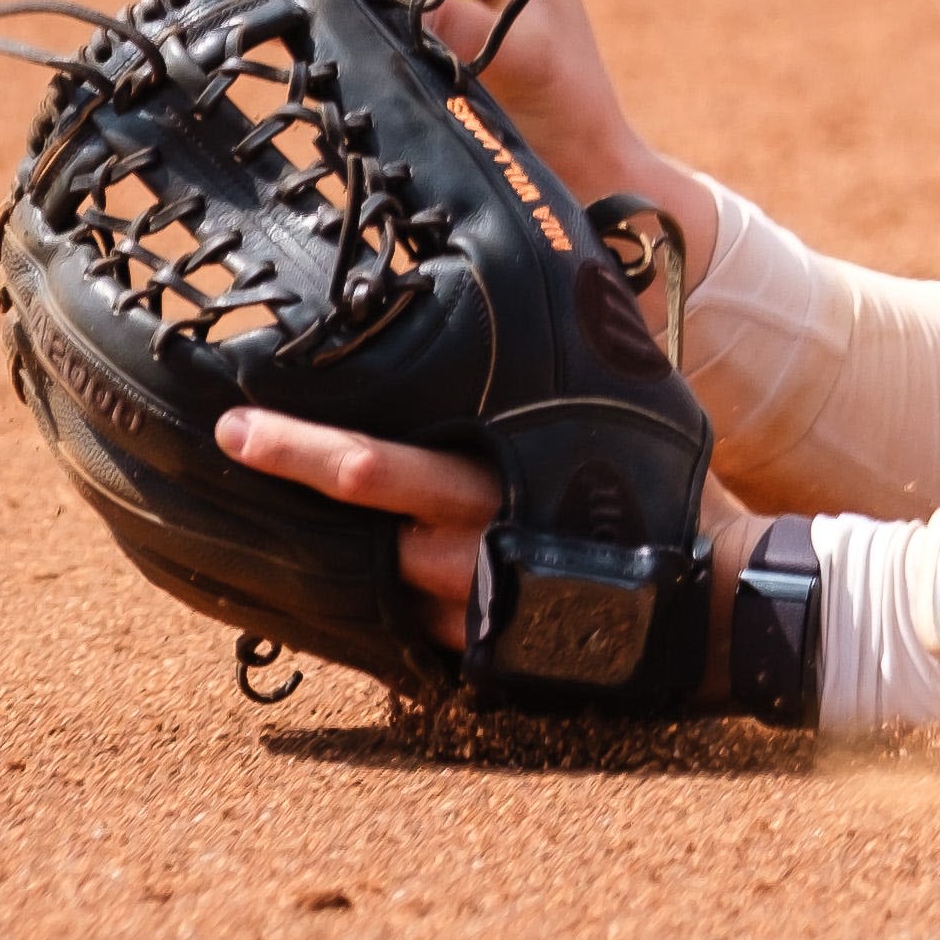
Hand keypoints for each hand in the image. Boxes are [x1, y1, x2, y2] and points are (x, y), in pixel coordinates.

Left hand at [215, 411, 766, 664]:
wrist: (709, 608)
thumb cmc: (665, 498)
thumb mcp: (614, 423)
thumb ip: (556, 385)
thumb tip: (555, 286)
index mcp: (490, 487)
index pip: (371, 470)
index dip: (298, 450)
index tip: (237, 422)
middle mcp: (462, 551)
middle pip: (358, 514)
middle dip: (293, 470)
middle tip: (230, 436)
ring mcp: (464, 610)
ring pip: (376, 572)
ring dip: (344, 540)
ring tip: (297, 501)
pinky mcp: (478, 654)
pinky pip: (413, 620)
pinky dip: (393, 594)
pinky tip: (377, 567)